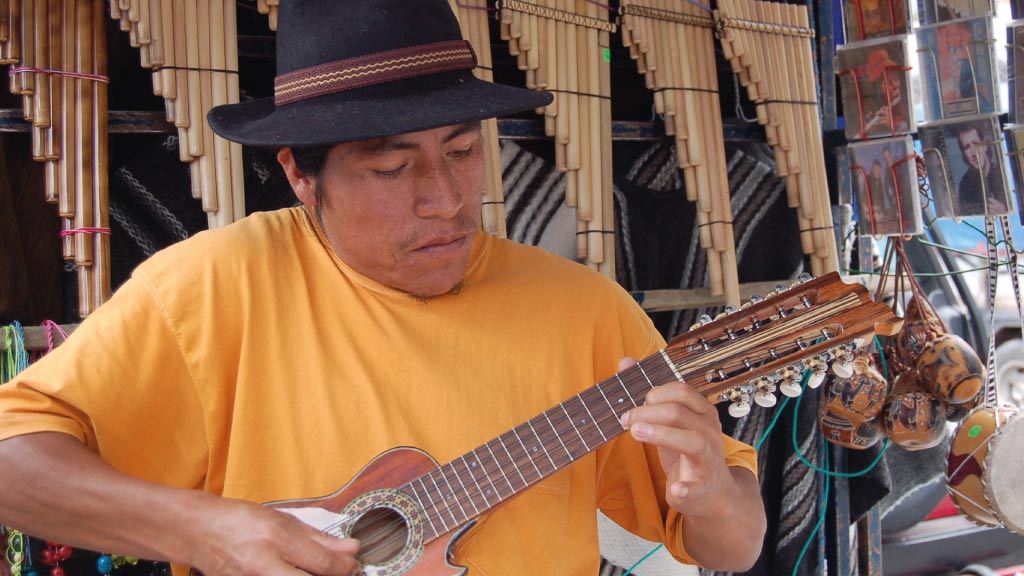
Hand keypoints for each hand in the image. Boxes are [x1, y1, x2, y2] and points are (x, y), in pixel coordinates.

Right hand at [190, 494, 360, 575]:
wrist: (197, 532)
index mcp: (275, 538)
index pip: (323, 564)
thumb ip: (319, 538)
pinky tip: (294, 573)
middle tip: (338, 572)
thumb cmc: (239, 520)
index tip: (351, 563)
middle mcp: (263, 564)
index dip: (345, 567)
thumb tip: (351, 548)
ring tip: (315, 571)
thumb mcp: (281, 519)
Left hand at [616, 357, 735, 519]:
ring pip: (692, 441)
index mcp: (702, 411)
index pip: (680, 391)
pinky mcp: (701, 486)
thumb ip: (649, 393)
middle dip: (646, 412)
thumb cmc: (686, 450)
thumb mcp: (670, 420)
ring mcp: (707, 459)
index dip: (652, 394)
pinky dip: (685, 488)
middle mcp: (708, 431)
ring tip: (635, 433)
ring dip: (660, 435)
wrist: (712, 490)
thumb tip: (625, 362)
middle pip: (679, 412)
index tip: (631, 405)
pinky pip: (696, 486)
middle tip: (626, 420)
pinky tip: (674, 489)